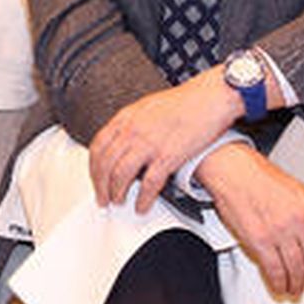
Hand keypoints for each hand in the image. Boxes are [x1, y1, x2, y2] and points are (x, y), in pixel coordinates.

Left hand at [89, 65, 242, 212]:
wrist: (210, 98)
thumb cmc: (184, 102)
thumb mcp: (146, 107)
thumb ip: (131, 124)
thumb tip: (121, 141)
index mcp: (126, 118)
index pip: (98, 147)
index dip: (93, 168)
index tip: (95, 179)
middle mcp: (133, 131)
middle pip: (105, 164)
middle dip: (101, 185)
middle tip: (103, 198)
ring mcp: (149, 144)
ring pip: (121, 175)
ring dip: (117, 192)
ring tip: (119, 201)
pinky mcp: (168, 156)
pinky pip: (149, 183)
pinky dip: (143, 198)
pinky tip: (142, 205)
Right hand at [197, 144, 303, 303]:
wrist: (235, 170)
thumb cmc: (264, 180)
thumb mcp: (302, 195)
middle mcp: (303, 220)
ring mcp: (281, 230)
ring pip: (298, 271)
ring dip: (298, 287)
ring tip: (295, 291)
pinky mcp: (259, 239)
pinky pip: (275, 270)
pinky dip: (279, 283)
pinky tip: (280, 286)